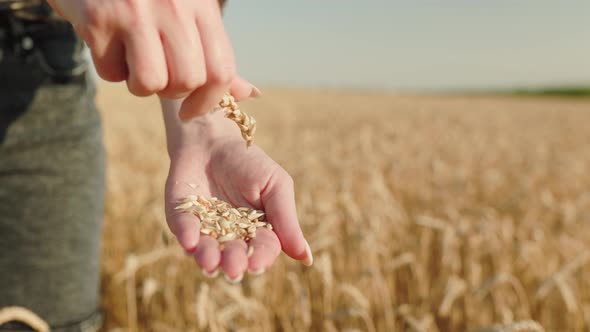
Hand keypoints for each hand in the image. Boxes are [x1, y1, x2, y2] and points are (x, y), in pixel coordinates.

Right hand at [48, 0, 258, 118]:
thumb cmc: (151, 0)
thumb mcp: (190, 16)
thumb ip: (216, 55)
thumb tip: (249, 94)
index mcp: (202, 5)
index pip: (220, 71)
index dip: (208, 101)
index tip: (191, 111)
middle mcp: (173, 6)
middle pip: (187, 82)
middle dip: (172, 92)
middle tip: (160, 74)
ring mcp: (135, 11)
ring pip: (150, 83)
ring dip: (140, 85)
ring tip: (134, 60)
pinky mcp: (98, 19)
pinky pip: (112, 73)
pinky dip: (109, 68)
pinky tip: (109, 42)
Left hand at [162, 109, 312, 281]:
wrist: (214, 138)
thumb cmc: (251, 162)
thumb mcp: (276, 186)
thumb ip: (287, 220)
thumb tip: (307, 258)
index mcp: (258, 231)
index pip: (263, 250)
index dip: (260, 258)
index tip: (257, 263)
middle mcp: (231, 236)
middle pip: (234, 256)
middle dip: (234, 262)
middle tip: (234, 266)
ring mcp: (205, 229)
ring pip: (207, 251)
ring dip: (209, 258)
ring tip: (210, 262)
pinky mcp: (181, 219)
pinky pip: (184, 230)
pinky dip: (187, 236)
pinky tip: (190, 242)